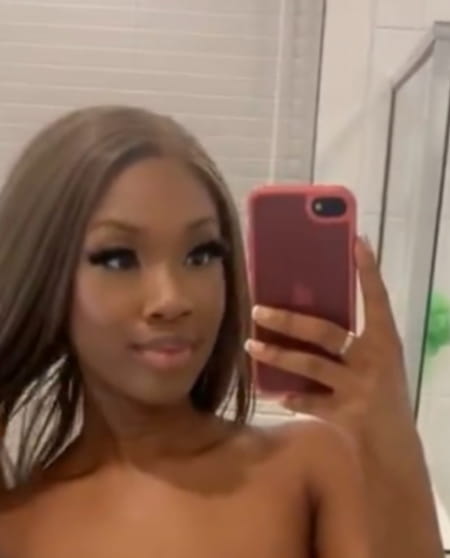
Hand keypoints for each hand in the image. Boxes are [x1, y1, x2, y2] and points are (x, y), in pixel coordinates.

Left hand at [245, 237, 413, 446]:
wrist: (395, 446)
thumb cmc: (386, 395)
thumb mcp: (378, 362)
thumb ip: (353, 341)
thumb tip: (308, 314)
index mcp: (386, 341)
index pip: (378, 299)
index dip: (368, 271)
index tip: (356, 242)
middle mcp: (373, 359)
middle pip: (325, 331)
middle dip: (288, 320)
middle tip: (258, 308)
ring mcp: (359, 387)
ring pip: (310, 364)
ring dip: (277, 355)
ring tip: (251, 345)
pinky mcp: (345, 413)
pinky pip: (310, 402)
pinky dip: (292, 397)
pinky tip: (275, 393)